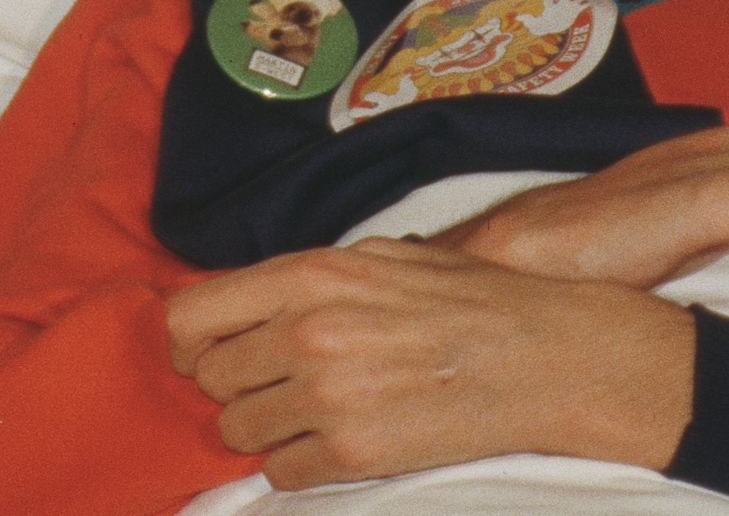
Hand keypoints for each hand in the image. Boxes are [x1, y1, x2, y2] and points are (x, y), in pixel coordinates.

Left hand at [165, 238, 692, 485]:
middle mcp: (306, 334)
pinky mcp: (353, 453)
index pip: (190, 316)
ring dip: (264, 428)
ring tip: (310, 414)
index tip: (203, 355)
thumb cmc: (466, 301)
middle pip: (209, 378)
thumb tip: (247, 304)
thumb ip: (304, 279)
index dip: (187, 343)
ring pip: (237, 431)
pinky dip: (297, 462)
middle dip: (234, 387)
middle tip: (273, 386)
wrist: (541, 356)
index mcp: (308, 276)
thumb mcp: (378, 258)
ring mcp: (327, 397)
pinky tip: (335, 441)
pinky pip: (281, 471)